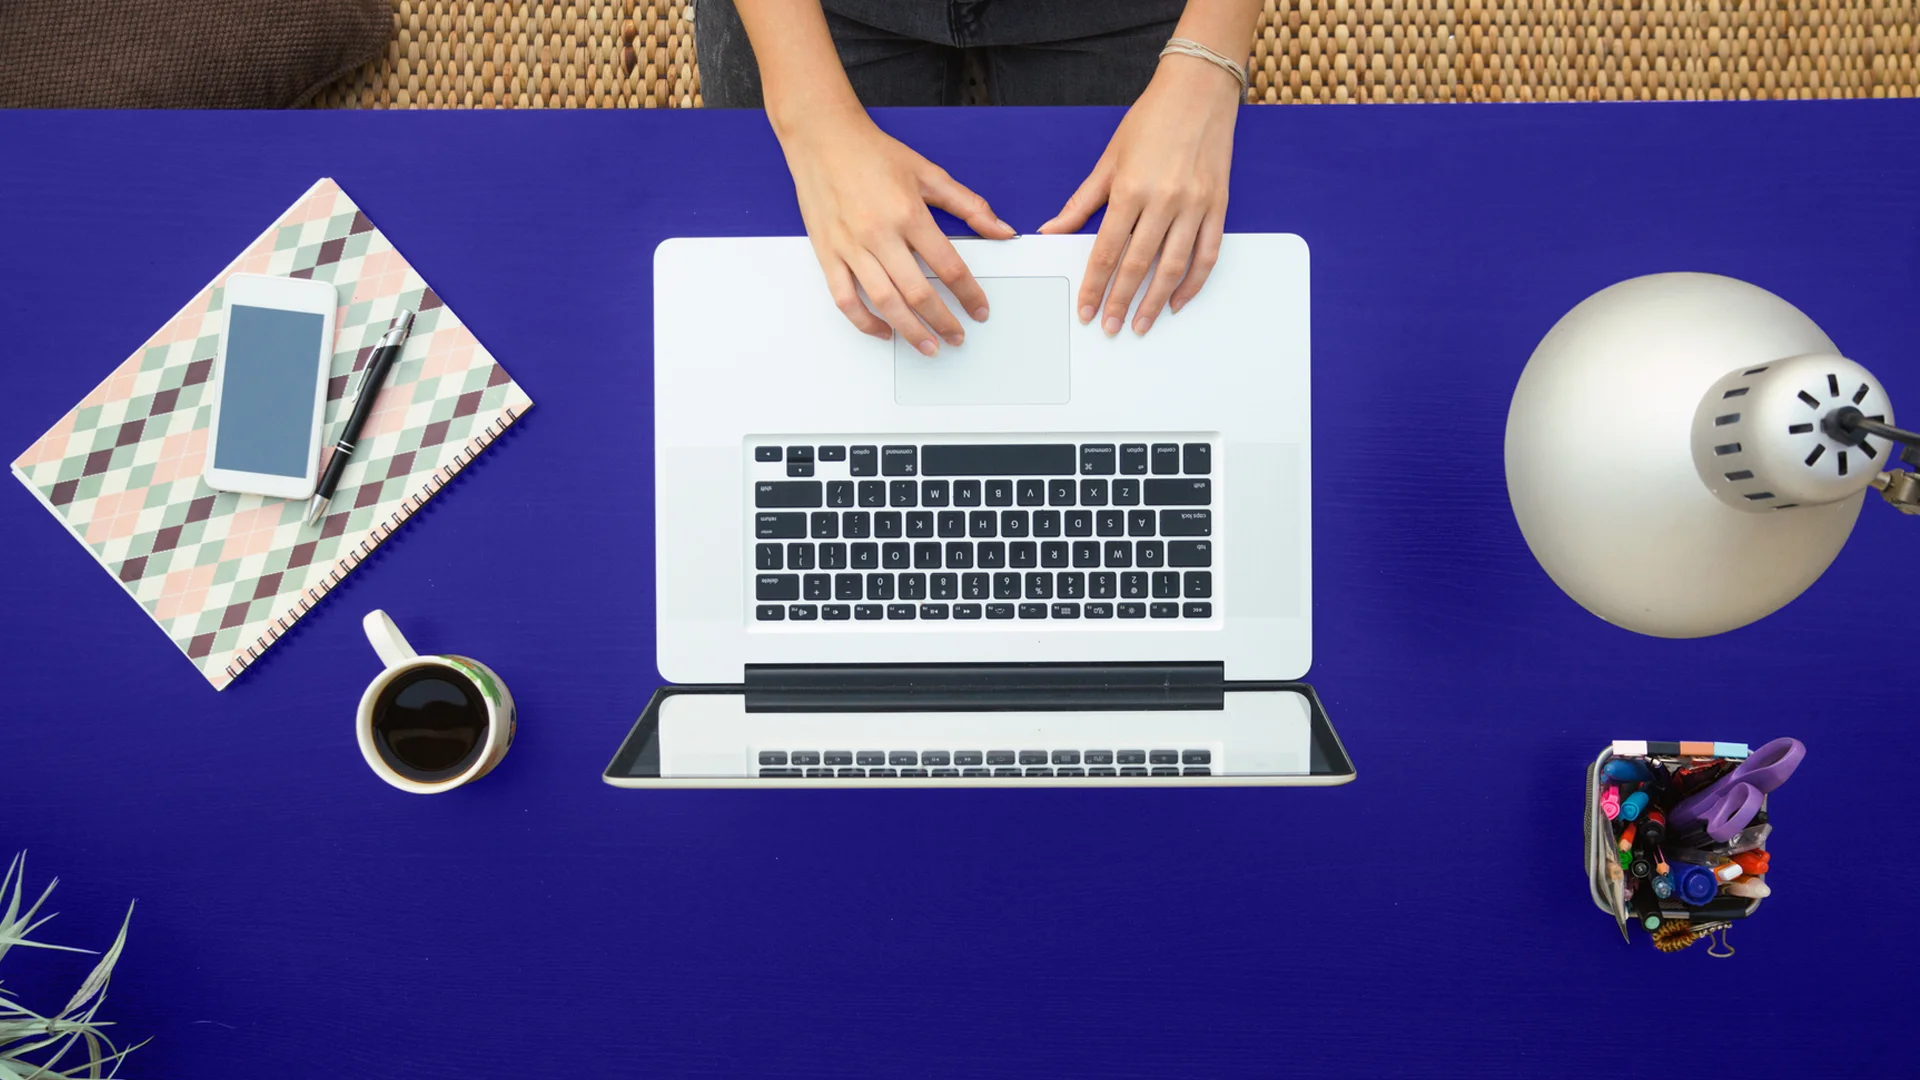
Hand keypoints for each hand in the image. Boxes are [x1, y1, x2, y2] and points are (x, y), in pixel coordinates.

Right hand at [778, 106, 1016, 354]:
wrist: (822, 137)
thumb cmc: (872, 152)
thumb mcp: (928, 173)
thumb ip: (969, 204)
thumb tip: (1002, 229)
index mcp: (909, 213)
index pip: (949, 266)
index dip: (969, 294)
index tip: (980, 310)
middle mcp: (879, 234)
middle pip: (918, 292)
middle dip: (943, 321)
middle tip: (958, 337)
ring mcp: (851, 247)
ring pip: (884, 302)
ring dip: (910, 331)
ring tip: (929, 346)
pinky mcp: (827, 254)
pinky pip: (845, 299)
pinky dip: (864, 322)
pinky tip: (883, 331)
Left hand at [1039, 57, 1240, 335]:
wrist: (1198, 90)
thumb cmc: (1151, 119)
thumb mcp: (1108, 159)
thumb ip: (1081, 203)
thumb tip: (1052, 231)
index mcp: (1130, 189)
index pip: (1106, 251)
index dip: (1094, 286)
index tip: (1087, 309)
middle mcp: (1164, 200)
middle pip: (1137, 265)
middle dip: (1120, 302)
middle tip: (1110, 326)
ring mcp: (1194, 205)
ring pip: (1173, 267)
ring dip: (1155, 302)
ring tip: (1141, 323)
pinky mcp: (1218, 206)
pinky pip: (1207, 255)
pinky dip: (1193, 283)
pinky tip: (1178, 301)